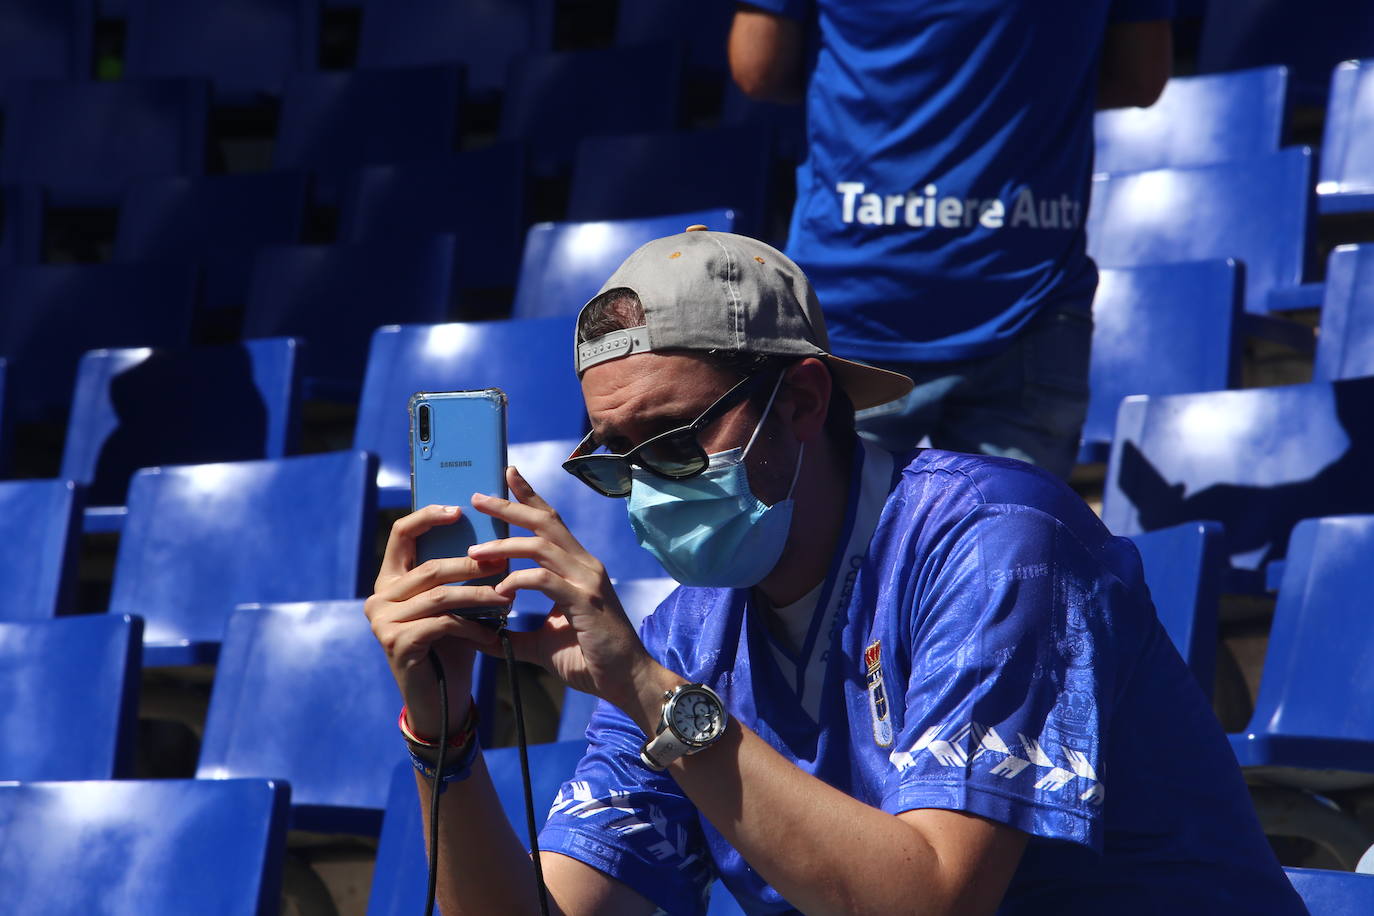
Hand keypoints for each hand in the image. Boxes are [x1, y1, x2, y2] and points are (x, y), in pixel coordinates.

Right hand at [364, 504, 511, 734]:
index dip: (428, 516)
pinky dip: (471, 626)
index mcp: (391, 578)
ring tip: (507, 599)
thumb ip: (459, 573)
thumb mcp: (455, 603)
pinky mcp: (394, 643)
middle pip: (430, 566)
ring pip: (438, 595)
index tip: (459, 509)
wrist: (440, 701)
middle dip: (471, 564)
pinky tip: (491, 634)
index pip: (402, 534)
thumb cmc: (451, 646)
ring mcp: (382, 621)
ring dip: (478, 596)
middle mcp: (379, 596)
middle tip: (504, 562)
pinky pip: (441, 624)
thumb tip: (493, 534)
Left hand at [457, 466, 669, 716]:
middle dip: (510, 505)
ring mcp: (587, 581)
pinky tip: (499, 591)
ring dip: (505, 545)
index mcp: (578, 567)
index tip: (507, 474)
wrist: (627, 682)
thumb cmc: (590, 660)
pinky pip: (545, 580)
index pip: (551, 522)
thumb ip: (514, 636)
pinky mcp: (585, 601)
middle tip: (477, 497)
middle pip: (545, 522)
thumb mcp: (543, 644)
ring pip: (541, 546)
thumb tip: (480, 636)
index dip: (529, 496)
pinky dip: (518, 581)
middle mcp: (585, 565)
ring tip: (475, 552)